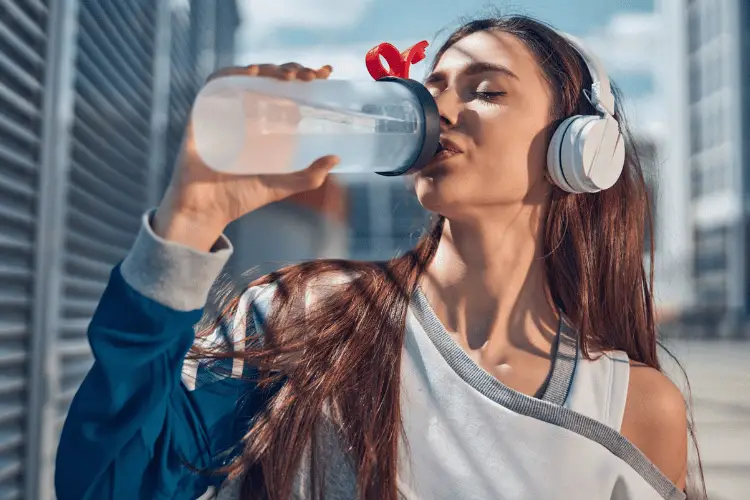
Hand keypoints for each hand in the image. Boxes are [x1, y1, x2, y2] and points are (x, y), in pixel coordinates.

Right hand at [154, 63, 338, 250]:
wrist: (206, 211)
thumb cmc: (240, 198)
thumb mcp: (280, 186)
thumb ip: (308, 177)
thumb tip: (336, 159)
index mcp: (264, 124)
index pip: (286, 90)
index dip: (303, 75)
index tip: (324, 72)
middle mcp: (245, 113)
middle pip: (268, 79)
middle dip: (291, 70)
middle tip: (310, 76)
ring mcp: (224, 111)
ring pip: (245, 76)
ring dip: (268, 69)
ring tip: (288, 76)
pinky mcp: (202, 114)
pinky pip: (215, 84)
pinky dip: (232, 73)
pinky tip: (253, 73)